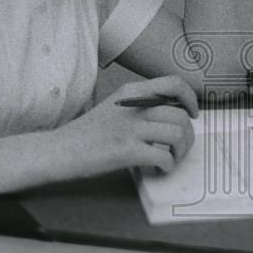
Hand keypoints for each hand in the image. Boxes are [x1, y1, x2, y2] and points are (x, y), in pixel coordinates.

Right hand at [56, 76, 198, 177]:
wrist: (59, 150)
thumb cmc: (87, 132)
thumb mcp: (116, 106)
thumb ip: (141, 105)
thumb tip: (173, 114)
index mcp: (132, 91)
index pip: (174, 83)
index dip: (191, 98)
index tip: (193, 114)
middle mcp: (134, 105)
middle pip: (181, 115)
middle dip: (188, 136)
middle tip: (180, 148)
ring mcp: (130, 128)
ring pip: (176, 135)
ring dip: (180, 152)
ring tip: (171, 159)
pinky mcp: (126, 150)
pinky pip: (163, 157)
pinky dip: (167, 166)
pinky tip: (158, 169)